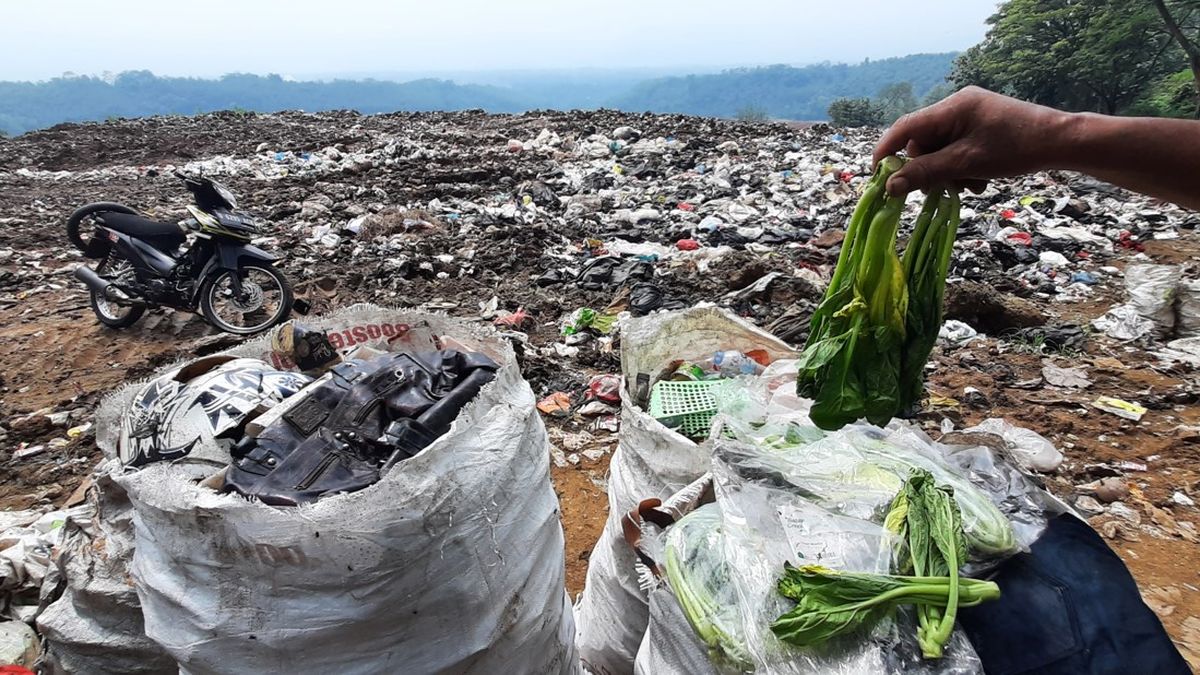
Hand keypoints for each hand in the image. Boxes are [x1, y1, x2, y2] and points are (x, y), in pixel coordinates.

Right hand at [873, 86, 1073, 196]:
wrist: (1062, 141)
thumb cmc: (1017, 148)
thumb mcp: (967, 164)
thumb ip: (926, 173)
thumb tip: (890, 186)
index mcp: (952, 107)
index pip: (905, 127)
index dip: (886, 151)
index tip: (876, 177)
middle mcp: (958, 106)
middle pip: (923, 141)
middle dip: (927, 167)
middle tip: (937, 189)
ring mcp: (971, 115)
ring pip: (940, 149)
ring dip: (948, 172)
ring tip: (969, 185)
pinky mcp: (982, 126)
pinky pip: (958, 149)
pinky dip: (962, 168)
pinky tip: (979, 180)